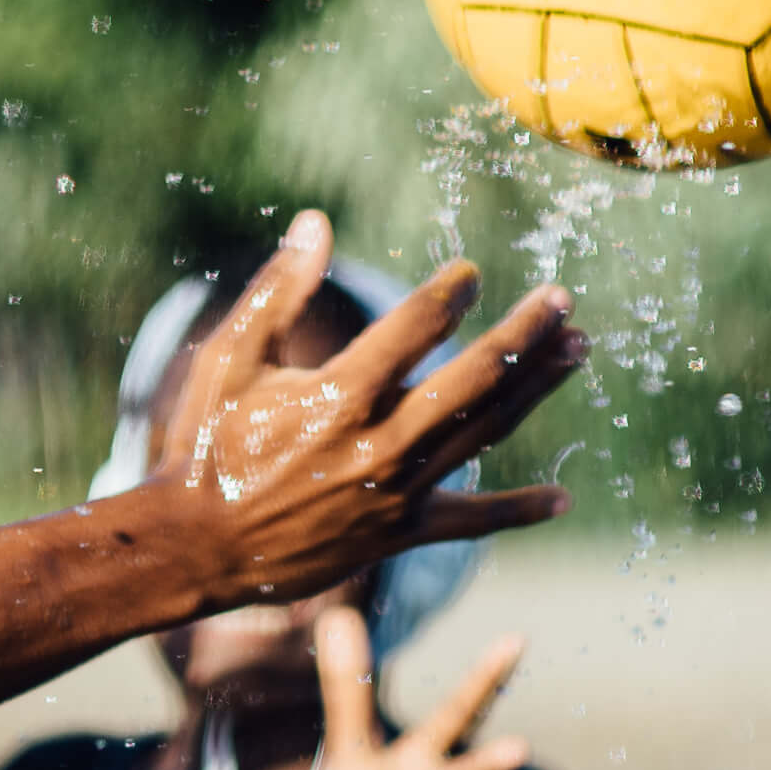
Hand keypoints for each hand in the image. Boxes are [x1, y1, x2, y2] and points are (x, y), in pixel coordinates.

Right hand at [147, 211, 579, 609]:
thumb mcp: (229, 360)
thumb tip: (315, 222)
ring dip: (536, 389)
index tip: (469, 274)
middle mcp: (376, 444)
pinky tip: (561, 500)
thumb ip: (275, 291)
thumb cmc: (206, 445)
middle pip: (474, 379)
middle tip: (560, 301)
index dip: (450, 293)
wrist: (195, 547)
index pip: (416, 328)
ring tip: (575, 350)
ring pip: (484, 432)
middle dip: (524, 335)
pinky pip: (470, 523)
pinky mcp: (397, 535)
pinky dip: (516, 511)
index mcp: (336, 395)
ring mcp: (394, 493)